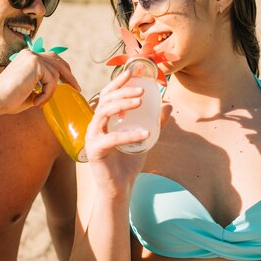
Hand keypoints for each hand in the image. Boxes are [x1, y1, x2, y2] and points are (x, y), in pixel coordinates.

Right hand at [0, 49, 79, 114]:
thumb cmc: (7, 101)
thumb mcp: (29, 92)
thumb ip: (41, 87)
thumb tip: (54, 91)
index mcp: (26, 58)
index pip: (50, 59)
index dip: (62, 70)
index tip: (71, 83)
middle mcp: (30, 54)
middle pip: (58, 60)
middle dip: (69, 75)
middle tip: (76, 88)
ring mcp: (33, 57)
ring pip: (55, 74)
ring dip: (50, 92)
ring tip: (38, 102)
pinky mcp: (35, 64)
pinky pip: (52, 80)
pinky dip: (47, 93)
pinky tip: (36, 101)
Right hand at [84, 70, 150, 193]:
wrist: (120, 188)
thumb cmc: (128, 162)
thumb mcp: (144, 138)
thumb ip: (154, 122)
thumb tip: (168, 105)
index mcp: (103, 120)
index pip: (107, 95)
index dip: (117, 82)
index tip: (131, 72)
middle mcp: (95, 125)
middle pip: (105, 100)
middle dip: (123, 91)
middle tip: (141, 90)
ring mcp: (92, 137)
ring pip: (103, 113)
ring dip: (122, 105)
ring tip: (139, 102)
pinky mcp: (94, 150)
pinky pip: (111, 138)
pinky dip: (129, 135)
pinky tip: (145, 134)